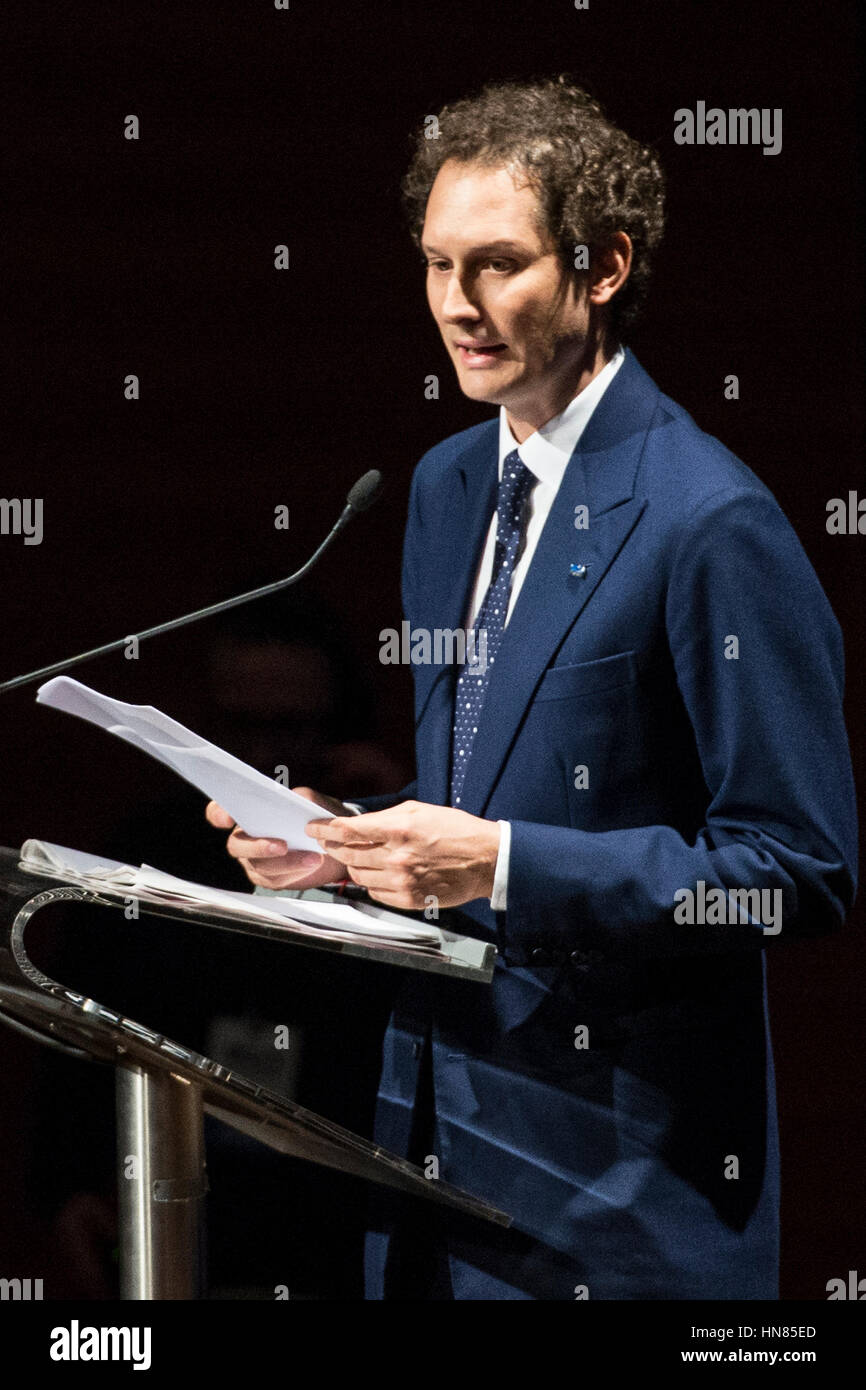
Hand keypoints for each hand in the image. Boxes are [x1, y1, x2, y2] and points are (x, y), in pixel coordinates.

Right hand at [205, 786, 349, 890]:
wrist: (328, 840)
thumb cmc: (312, 815)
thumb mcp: (310, 800)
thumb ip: (300, 797)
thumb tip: (295, 800)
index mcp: (246, 813)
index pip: (218, 812)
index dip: (218, 815)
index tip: (227, 818)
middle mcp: (244, 837)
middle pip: (237, 845)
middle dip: (258, 847)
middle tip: (282, 846)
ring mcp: (253, 860)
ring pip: (260, 866)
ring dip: (287, 862)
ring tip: (312, 857)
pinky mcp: (267, 878)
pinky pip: (276, 879)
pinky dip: (295, 872)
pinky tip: (312, 865)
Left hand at [305, 800, 500, 909]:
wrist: (485, 860)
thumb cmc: (455, 830)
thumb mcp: (419, 810)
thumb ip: (385, 818)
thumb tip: (358, 825)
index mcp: (400, 829)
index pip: (349, 830)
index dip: (325, 829)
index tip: (314, 828)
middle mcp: (398, 857)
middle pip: (348, 854)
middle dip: (336, 847)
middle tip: (331, 842)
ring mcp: (402, 881)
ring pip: (358, 875)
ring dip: (353, 865)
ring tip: (358, 857)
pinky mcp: (409, 899)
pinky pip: (375, 892)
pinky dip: (371, 883)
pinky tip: (379, 873)